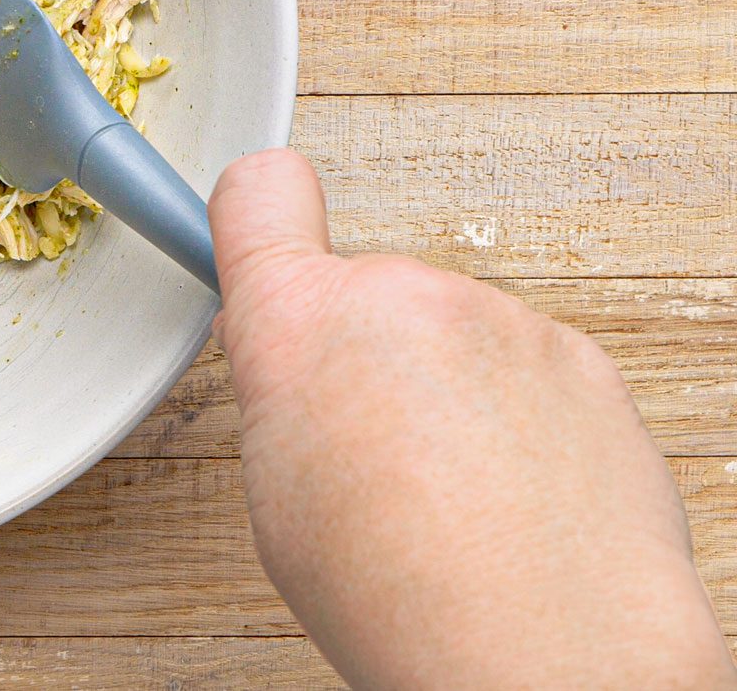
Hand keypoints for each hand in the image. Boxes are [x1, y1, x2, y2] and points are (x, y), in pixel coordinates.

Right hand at [209, 149, 733, 689]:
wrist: (544, 649)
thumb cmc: (400, 592)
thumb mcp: (276, 492)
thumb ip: (283, 395)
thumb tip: (302, 374)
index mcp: (298, 320)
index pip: (260, 193)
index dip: (257, 215)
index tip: (261, 235)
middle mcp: (400, 295)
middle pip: (367, 292)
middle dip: (367, 354)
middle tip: (373, 449)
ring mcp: (499, 319)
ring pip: (453, 336)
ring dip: (450, 392)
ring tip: (455, 495)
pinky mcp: (581, 357)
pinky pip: (528, 370)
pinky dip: (522, 420)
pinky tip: (515, 496)